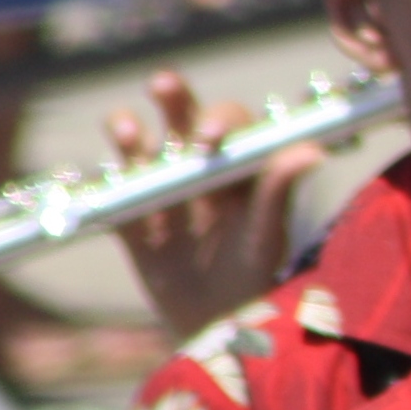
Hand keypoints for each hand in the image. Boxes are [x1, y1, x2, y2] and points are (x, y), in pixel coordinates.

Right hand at [107, 69, 323, 337]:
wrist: (218, 324)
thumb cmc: (255, 273)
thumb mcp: (266, 234)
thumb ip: (278, 191)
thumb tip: (312, 152)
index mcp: (235, 163)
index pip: (228, 122)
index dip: (219, 119)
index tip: (211, 137)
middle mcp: (196, 164)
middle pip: (180, 116)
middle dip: (172, 96)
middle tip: (164, 85)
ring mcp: (160, 188)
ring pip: (138, 145)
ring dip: (127, 130)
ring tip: (127, 131)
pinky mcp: (129, 218)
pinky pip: (110, 193)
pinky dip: (101, 183)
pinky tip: (98, 177)